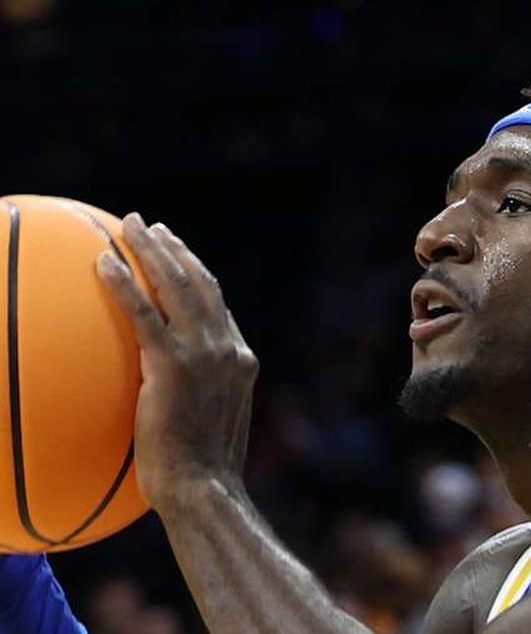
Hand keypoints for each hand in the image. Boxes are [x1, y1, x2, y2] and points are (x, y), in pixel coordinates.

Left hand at [97, 213, 258, 509]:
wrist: (205, 488)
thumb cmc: (202, 471)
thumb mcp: (212, 423)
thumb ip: (201, 394)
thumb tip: (172, 390)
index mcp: (241, 359)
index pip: (218, 306)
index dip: (196, 274)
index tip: (175, 255)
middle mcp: (229, 349)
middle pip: (201, 283)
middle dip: (174, 249)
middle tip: (150, 226)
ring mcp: (205, 354)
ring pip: (178, 287)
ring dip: (152, 250)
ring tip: (129, 227)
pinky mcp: (174, 366)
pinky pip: (144, 315)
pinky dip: (125, 284)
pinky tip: (104, 264)